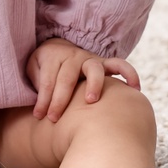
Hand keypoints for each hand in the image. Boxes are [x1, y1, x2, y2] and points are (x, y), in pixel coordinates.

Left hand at [26, 37, 140, 121]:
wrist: (59, 49)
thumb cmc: (44, 66)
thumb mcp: (33, 69)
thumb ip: (35, 82)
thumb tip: (37, 104)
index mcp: (53, 57)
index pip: (48, 80)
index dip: (43, 99)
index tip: (39, 115)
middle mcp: (73, 56)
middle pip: (67, 78)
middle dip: (60, 100)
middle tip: (53, 118)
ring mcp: (91, 60)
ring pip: (94, 69)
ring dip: (93, 84)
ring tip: (91, 101)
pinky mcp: (105, 64)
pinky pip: (121, 65)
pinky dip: (129, 74)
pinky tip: (135, 89)